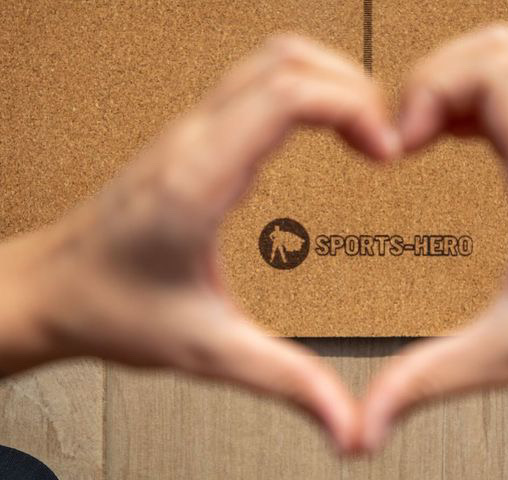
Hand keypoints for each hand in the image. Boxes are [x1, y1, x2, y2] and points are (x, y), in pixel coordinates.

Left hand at [0, 35, 399, 451]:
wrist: (51, 291)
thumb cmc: (111, 310)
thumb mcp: (208, 352)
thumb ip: (287, 382)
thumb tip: (346, 421)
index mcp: (199, 180)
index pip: (287, 95)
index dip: (352, 107)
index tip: (384, 152)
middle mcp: (195, 140)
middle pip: (287, 60)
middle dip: (351, 86)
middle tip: (384, 139)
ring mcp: (192, 132)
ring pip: (272, 61)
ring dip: (328, 81)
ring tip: (364, 132)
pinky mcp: (195, 138)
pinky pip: (258, 84)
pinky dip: (305, 92)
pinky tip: (323, 132)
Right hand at [362, 24, 507, 458]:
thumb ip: (427, 380)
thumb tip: (368, 414)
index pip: (497, 72)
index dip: (432, 88)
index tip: (401, 141)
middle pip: (498, 49)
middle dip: (433, 78)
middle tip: (402, 132)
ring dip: (454, 82)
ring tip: (420, 131)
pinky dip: (472, 100)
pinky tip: (451, 137)